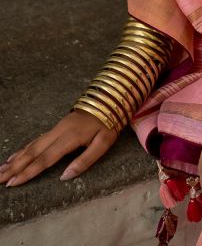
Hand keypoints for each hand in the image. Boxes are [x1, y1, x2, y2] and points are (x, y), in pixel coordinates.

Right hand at [0, 110, 117, 186]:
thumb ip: (85, 160)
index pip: (45, 159)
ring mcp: (57, 128)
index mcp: (70, 137)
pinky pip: (36, 140)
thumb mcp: (104, 143)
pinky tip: (14, 156)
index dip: (28, 172)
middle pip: (32, 152)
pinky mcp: (58, 126)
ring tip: (1, 171)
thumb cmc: (109, 123)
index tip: (13, 183)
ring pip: (32, 145)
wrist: (110, 99)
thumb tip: (64, 177)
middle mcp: (59, 132)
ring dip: (15, 159)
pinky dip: (23, 149)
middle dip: (14, 167)